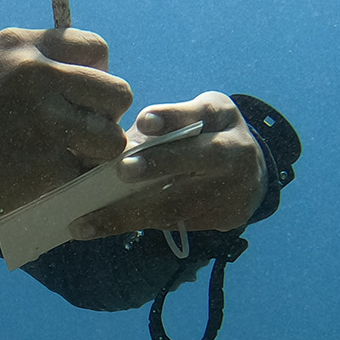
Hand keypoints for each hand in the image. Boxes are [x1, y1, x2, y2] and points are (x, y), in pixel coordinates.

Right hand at [0, 27, 132, 241]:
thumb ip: (35, 69)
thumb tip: (90, 87)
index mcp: (21, 45)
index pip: (97, 49)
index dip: (96, 79)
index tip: (74, 102)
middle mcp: (37, 72)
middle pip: (117, 91)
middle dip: (104, 118)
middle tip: (76, 137)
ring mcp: (44, 117)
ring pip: (113, 136)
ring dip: (96, 154)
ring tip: (64, 161)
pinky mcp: (47, 161)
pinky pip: (89, 174)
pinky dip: (75, 184)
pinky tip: (46, 184)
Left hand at [68, 91, 266, 240]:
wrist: (252, 172)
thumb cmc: (204, 136)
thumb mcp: (192, 116)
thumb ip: (162, 125)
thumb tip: (110, 143)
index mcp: (222, 117)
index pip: (200, 113)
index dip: (172, 117)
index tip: (144, 121)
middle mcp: (235, 152)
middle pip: (197, 158)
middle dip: (158, 164)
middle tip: (122, 171)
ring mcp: (235, 189)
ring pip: (178, 203)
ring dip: (130, 213)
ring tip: (87, 221)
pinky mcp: (227, 219)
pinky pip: (176, 222)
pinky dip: (138, 224)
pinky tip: (104, 227)